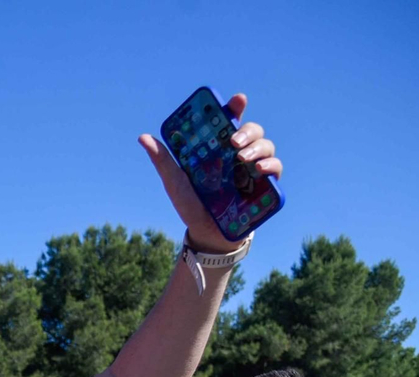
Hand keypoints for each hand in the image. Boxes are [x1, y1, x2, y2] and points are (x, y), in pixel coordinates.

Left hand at [138, 93, 281, 253]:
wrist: (205, 234)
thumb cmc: (190, 204)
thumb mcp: (174, 182)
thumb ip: (163, 160)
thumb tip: (143, 137)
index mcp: (218, 148)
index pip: (230, 121)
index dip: (235, 107)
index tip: (238, 100)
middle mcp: (238, 154)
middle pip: (252, 131)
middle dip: (247, 130)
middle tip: (233, 141)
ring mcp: (252, 169)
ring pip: (266, 146)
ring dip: (258, 147)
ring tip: (243, 159)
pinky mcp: (264, 186)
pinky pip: (275, 169)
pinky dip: (271, 165)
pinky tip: (259, 170)